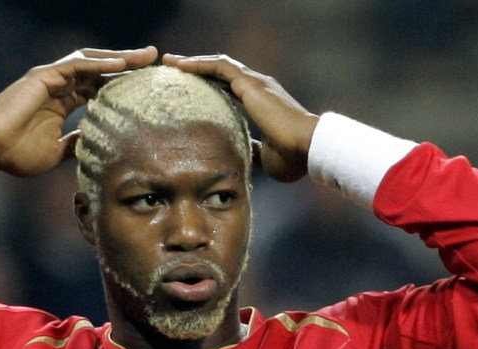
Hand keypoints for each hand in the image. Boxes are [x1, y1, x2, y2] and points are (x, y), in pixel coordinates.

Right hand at [0, 46, 157, 176]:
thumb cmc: (14, 154)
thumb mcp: (55, 153)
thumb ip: (74, 145)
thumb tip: (93, 146)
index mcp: (63, 103)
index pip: (100, 87)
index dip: (123, 85)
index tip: (148, 87)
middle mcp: (59, 86)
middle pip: (101, 69)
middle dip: (128, 64)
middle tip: (155, 60)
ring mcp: (51, 79)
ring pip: (92, 61)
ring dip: (120, 58)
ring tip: (145, 57)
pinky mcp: (43, 76)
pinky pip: (76, 65)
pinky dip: (99, 64)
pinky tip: (122, 65)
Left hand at [162, 53, 317, 181]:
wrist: (307, 148)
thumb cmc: (292, 157)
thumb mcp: (265, 156)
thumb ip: (251, 150)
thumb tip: (240, 155)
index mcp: (262, 103)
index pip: (230, 90)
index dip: (210, 88)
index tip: (189, 91)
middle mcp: (258, 88)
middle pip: (221, 72)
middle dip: (197, 70)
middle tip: (173, 70)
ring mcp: (255, 83)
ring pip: (218, 64)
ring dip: (193, 62)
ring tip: (170, 62)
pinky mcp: (251, 83)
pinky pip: (219, 66)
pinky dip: (199, 64)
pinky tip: (179, 66)